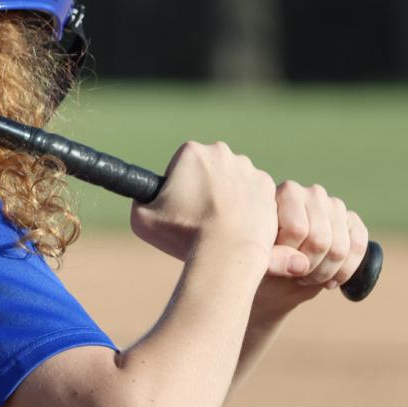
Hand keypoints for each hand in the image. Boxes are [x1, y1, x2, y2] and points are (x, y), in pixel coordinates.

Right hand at [130, 141, 277, 264]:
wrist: (226, 253)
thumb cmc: (182, 235)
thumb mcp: (141, 217)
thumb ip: (140, 199)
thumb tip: (145, 196)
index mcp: (192, 152)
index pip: (180, 163)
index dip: (177, 185)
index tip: (178, 205)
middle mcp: (222, 153)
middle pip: (208, 168)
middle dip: (203, 186)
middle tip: (197, 215)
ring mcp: (248, 169)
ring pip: (231, 179)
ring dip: (225, 195)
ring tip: (218, 224)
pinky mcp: (267, 187)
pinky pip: (252, 193)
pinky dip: (245, 205)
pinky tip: (235, 224)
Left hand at [255, 181, 369, 310]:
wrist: (276, 270)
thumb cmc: (260, 260)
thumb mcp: (258, 260)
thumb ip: (272, 258)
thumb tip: (300, 264)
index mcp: (286, 193)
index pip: (297, 230)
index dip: (289, 255)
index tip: (278, 264)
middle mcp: (313, 193)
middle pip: (320, 241)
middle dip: (307, 268)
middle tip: (294, 276)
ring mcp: (335, 206)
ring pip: (339, 249)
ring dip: (323, 273)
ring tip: (306, 277)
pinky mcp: (352, 221)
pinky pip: (358, 248)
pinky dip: (345, 271)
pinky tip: (328, 281)